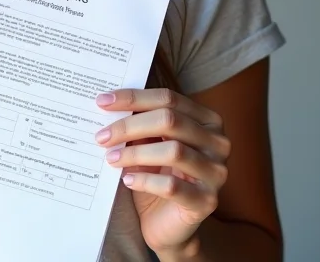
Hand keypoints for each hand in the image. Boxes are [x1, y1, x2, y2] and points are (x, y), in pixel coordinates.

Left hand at [95, 89, 229, 256]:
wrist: (166, 222)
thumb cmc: (157, 173)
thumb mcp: (149, 142)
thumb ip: (139, 121)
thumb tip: (108, 103)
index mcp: (206, 119)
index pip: (168, 98)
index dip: (133, 97)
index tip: (102, 101)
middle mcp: (217, 143)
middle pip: (169, 120)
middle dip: (129, 126)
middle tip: (102, 136)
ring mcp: (216, 173)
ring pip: (173, 151)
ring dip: (134, 153)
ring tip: (111, 158)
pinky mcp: (206, 201)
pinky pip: (172, 186)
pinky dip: (144, 180)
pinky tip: (127, 180)